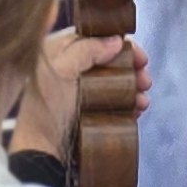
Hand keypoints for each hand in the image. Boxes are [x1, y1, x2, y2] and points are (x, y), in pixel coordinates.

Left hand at [9, 29, 152, 162]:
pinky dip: (127, 104)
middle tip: (145, 80)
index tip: (140, 56)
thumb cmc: (47, 106)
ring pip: (113, 81)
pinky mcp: (85, 111)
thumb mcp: (64, 69)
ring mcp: (78, 90)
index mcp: (58, 51)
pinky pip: (112, 101)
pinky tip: (137, 110)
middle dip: (131, 68)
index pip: (94, 37)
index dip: (120, 44)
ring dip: (133, 87)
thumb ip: (88, 50)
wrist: (42, 148)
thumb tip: (116, 41)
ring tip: (143, 100)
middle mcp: (68, 67)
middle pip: (108, 60)